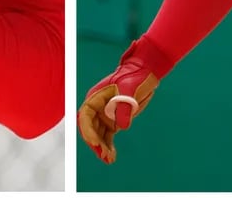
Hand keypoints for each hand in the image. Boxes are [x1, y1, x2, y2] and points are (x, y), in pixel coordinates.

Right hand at [77, 35, 173, 163]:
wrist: (145, 72)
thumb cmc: (134, 77)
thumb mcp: (129, 90)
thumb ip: (124, 107)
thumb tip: (121, 126)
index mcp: (96, 97)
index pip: (85, 115)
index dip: (88, 130)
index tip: (95, 142)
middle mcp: (97, 106)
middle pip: (90, 127)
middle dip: (95, 142)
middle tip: (105, 156)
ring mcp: (105, 113)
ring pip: (98, 133)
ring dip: (101, 147)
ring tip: (109, 160)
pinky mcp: (114, 119)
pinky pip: (107, 135)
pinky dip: (108, 145)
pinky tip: (112, 155)